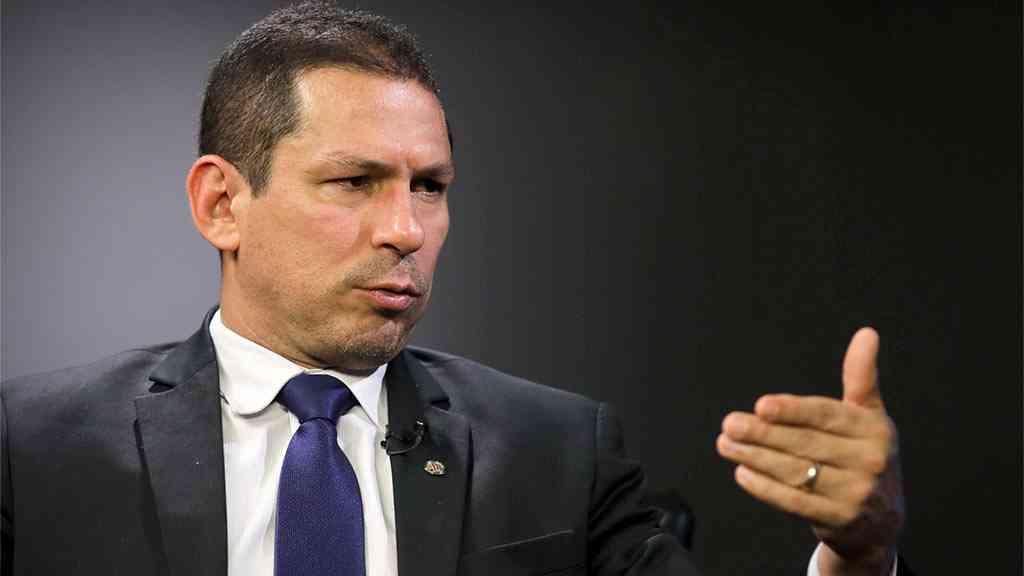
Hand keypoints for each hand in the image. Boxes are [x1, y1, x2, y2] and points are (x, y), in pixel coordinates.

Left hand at [716, 328, 904, 575]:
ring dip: (755, 457)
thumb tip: (866, 332)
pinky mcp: (839, 520)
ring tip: (725, 443)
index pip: (827, 416)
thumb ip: (861, 377)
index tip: (760, 405)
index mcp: (876, 430)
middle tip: (730, 423)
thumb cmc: (865, 455)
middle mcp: (870, 461)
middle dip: (763, 434)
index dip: (793, 410)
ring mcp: (856, 494)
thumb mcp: (869, 416)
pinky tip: (741, 472)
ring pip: (796, 472)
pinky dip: (765, 488)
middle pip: (806, 444)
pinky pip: (795, 502)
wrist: (881, 521)